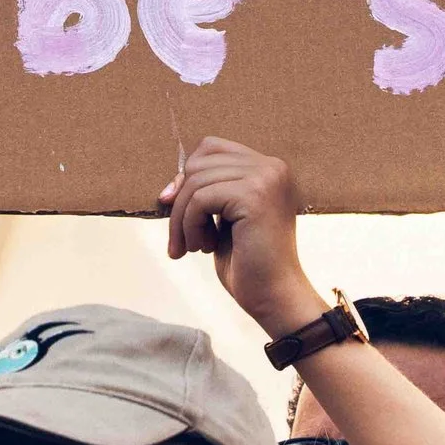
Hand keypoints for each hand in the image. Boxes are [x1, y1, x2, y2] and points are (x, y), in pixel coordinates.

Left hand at [161, 138, 326, 336]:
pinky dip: (191, 226)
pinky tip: (203, 248)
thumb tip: (168, 188)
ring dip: (183, 219)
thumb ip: (206, 194)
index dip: (187, 175)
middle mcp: (272, 166)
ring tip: (193, 247)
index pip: (211, 147)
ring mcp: (266, 178)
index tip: (173, 206)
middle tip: (183, 240)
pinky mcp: (255, 195)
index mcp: (270, 169)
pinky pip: (200, 199)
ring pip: (196, 181)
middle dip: (180, 203)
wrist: (275, 298)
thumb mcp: (224, 220)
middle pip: (199, 163)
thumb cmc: (249, 264)